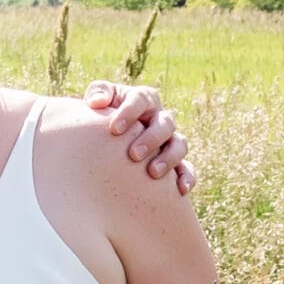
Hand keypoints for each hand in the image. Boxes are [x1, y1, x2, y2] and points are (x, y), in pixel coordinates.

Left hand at [83, 79, 196, 194]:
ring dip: (169, 158)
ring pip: (179, 145)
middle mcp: (159, 119)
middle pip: (165, 123)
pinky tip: (180, 191)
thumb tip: (97, 102)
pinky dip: (186, 178)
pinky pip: (187, 169)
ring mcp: (169, 140)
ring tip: (153, 174)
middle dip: (151, 138)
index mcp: (143, 100)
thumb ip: (98, 92)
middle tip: (133, 155)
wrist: (107, 139)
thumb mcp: (98, 99)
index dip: (129, 113)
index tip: (114, 130)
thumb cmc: (101, 116)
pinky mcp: (174, 162)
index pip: (140, 100)